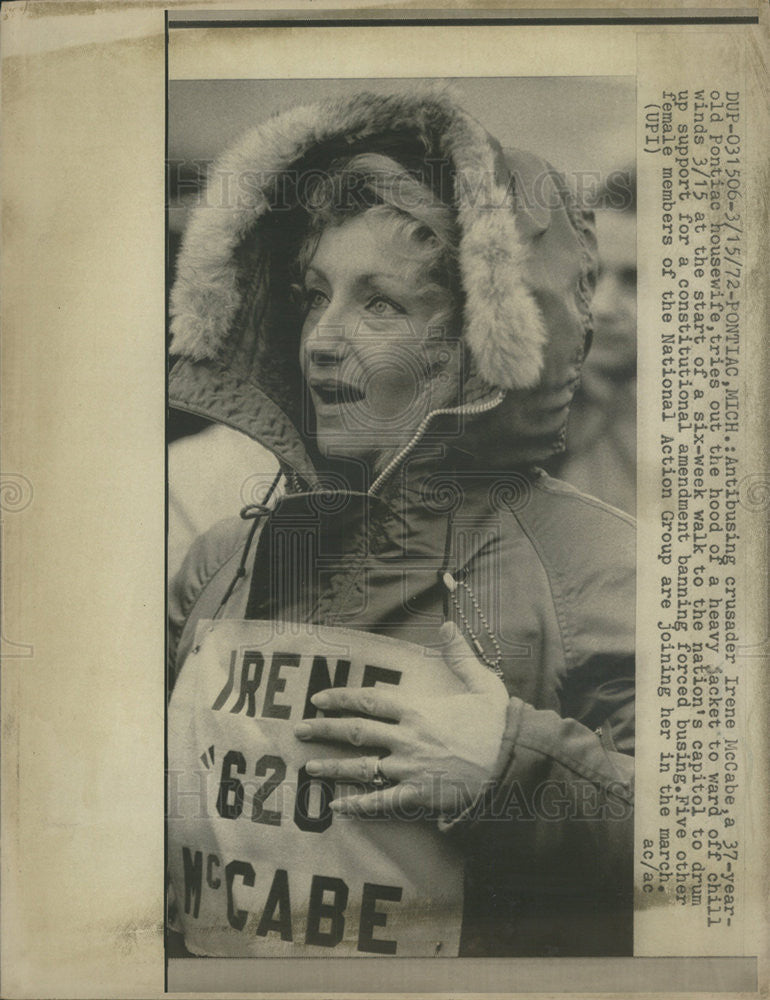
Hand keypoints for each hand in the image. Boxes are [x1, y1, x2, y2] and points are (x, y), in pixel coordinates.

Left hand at [293, 622, 508, 817]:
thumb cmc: (499, 724)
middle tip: (299, 729)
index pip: (369, 700)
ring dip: (332, 767)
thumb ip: (459, 655)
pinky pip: (381, 802)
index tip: (319, 698)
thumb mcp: (482, 682)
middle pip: (356, 731)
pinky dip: (357, 806)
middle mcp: (407, 738)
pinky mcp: (418, 795)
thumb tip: (447, 625)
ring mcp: (410, 769)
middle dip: (324, 729)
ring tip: (308, 768)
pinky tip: (337, 807)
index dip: (341, 698)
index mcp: (418, 710)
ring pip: (361, 768)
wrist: (514, 763)